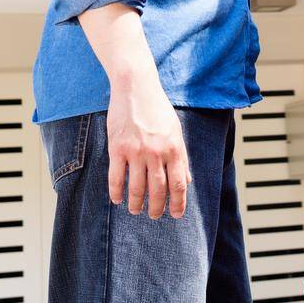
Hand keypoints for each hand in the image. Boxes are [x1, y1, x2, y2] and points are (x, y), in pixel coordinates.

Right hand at [106, 77, 190, 218]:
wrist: (136, 86)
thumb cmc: (157, 108)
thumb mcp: (176, 130)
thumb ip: (181, 156)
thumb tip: (187, 179)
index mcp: (174, 148)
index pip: (179, 184)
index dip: (178, 203)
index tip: (176, 214)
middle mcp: (156, 152)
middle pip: (158, 190)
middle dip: (157, 208)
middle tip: (155, 216)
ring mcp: (136, 151)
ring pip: (136, 187)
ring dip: (136, 203)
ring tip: (136, 210)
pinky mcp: (117, 147)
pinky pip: (116, 177)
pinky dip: (116, 191)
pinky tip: (117, 199)